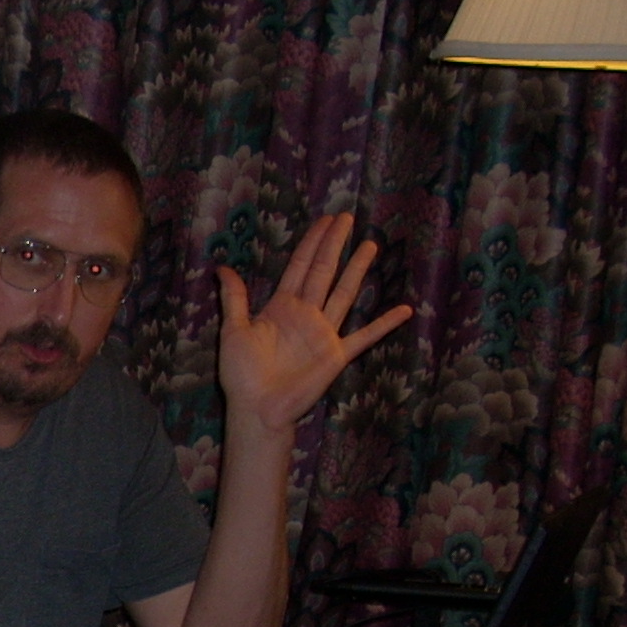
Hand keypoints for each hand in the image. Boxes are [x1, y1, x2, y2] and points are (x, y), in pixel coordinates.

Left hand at [216, 212, 412, 437]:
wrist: (257, 408)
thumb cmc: (242, 375)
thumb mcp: (233, 331)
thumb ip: (234, 299)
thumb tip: (222, 267)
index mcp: (281, 306)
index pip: (301, 266)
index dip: (313, 242)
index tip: (325, 220)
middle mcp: (306, 314)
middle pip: (324, 271)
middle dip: (335, 244)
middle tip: (347, 218)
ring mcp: (324, 333)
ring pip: (344, 293)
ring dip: (357, 270)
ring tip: (370, 245)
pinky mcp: (337, 355)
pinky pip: (365, 337)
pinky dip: (384, 324)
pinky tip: (404, 310)